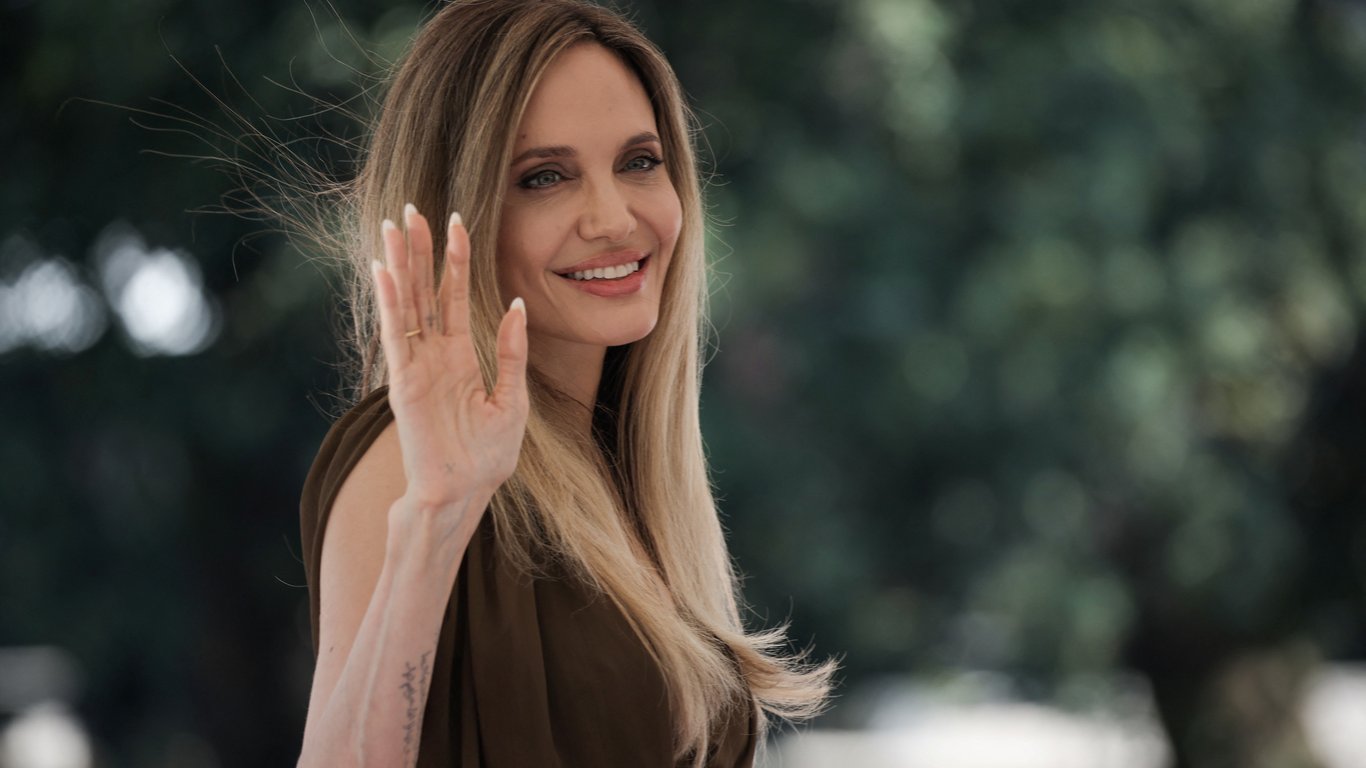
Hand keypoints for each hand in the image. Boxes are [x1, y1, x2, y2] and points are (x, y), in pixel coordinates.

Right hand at [372, 204, 528, 515]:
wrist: (463, 495)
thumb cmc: (487, 457)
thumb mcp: (513, 399)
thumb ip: (513, 353)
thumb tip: (520, 306)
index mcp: (459, 357)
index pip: (454, 296)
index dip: (454, 259)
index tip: (455, 221)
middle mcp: (433, 355)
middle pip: (422, 290)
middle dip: (418, 250)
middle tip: (412, 208)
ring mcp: (415, 366)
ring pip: (405, 303)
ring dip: (398, 264)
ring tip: (392, 225)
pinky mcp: (403, 382)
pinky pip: (396, 335)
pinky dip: (389, 302)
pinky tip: (383, 271)